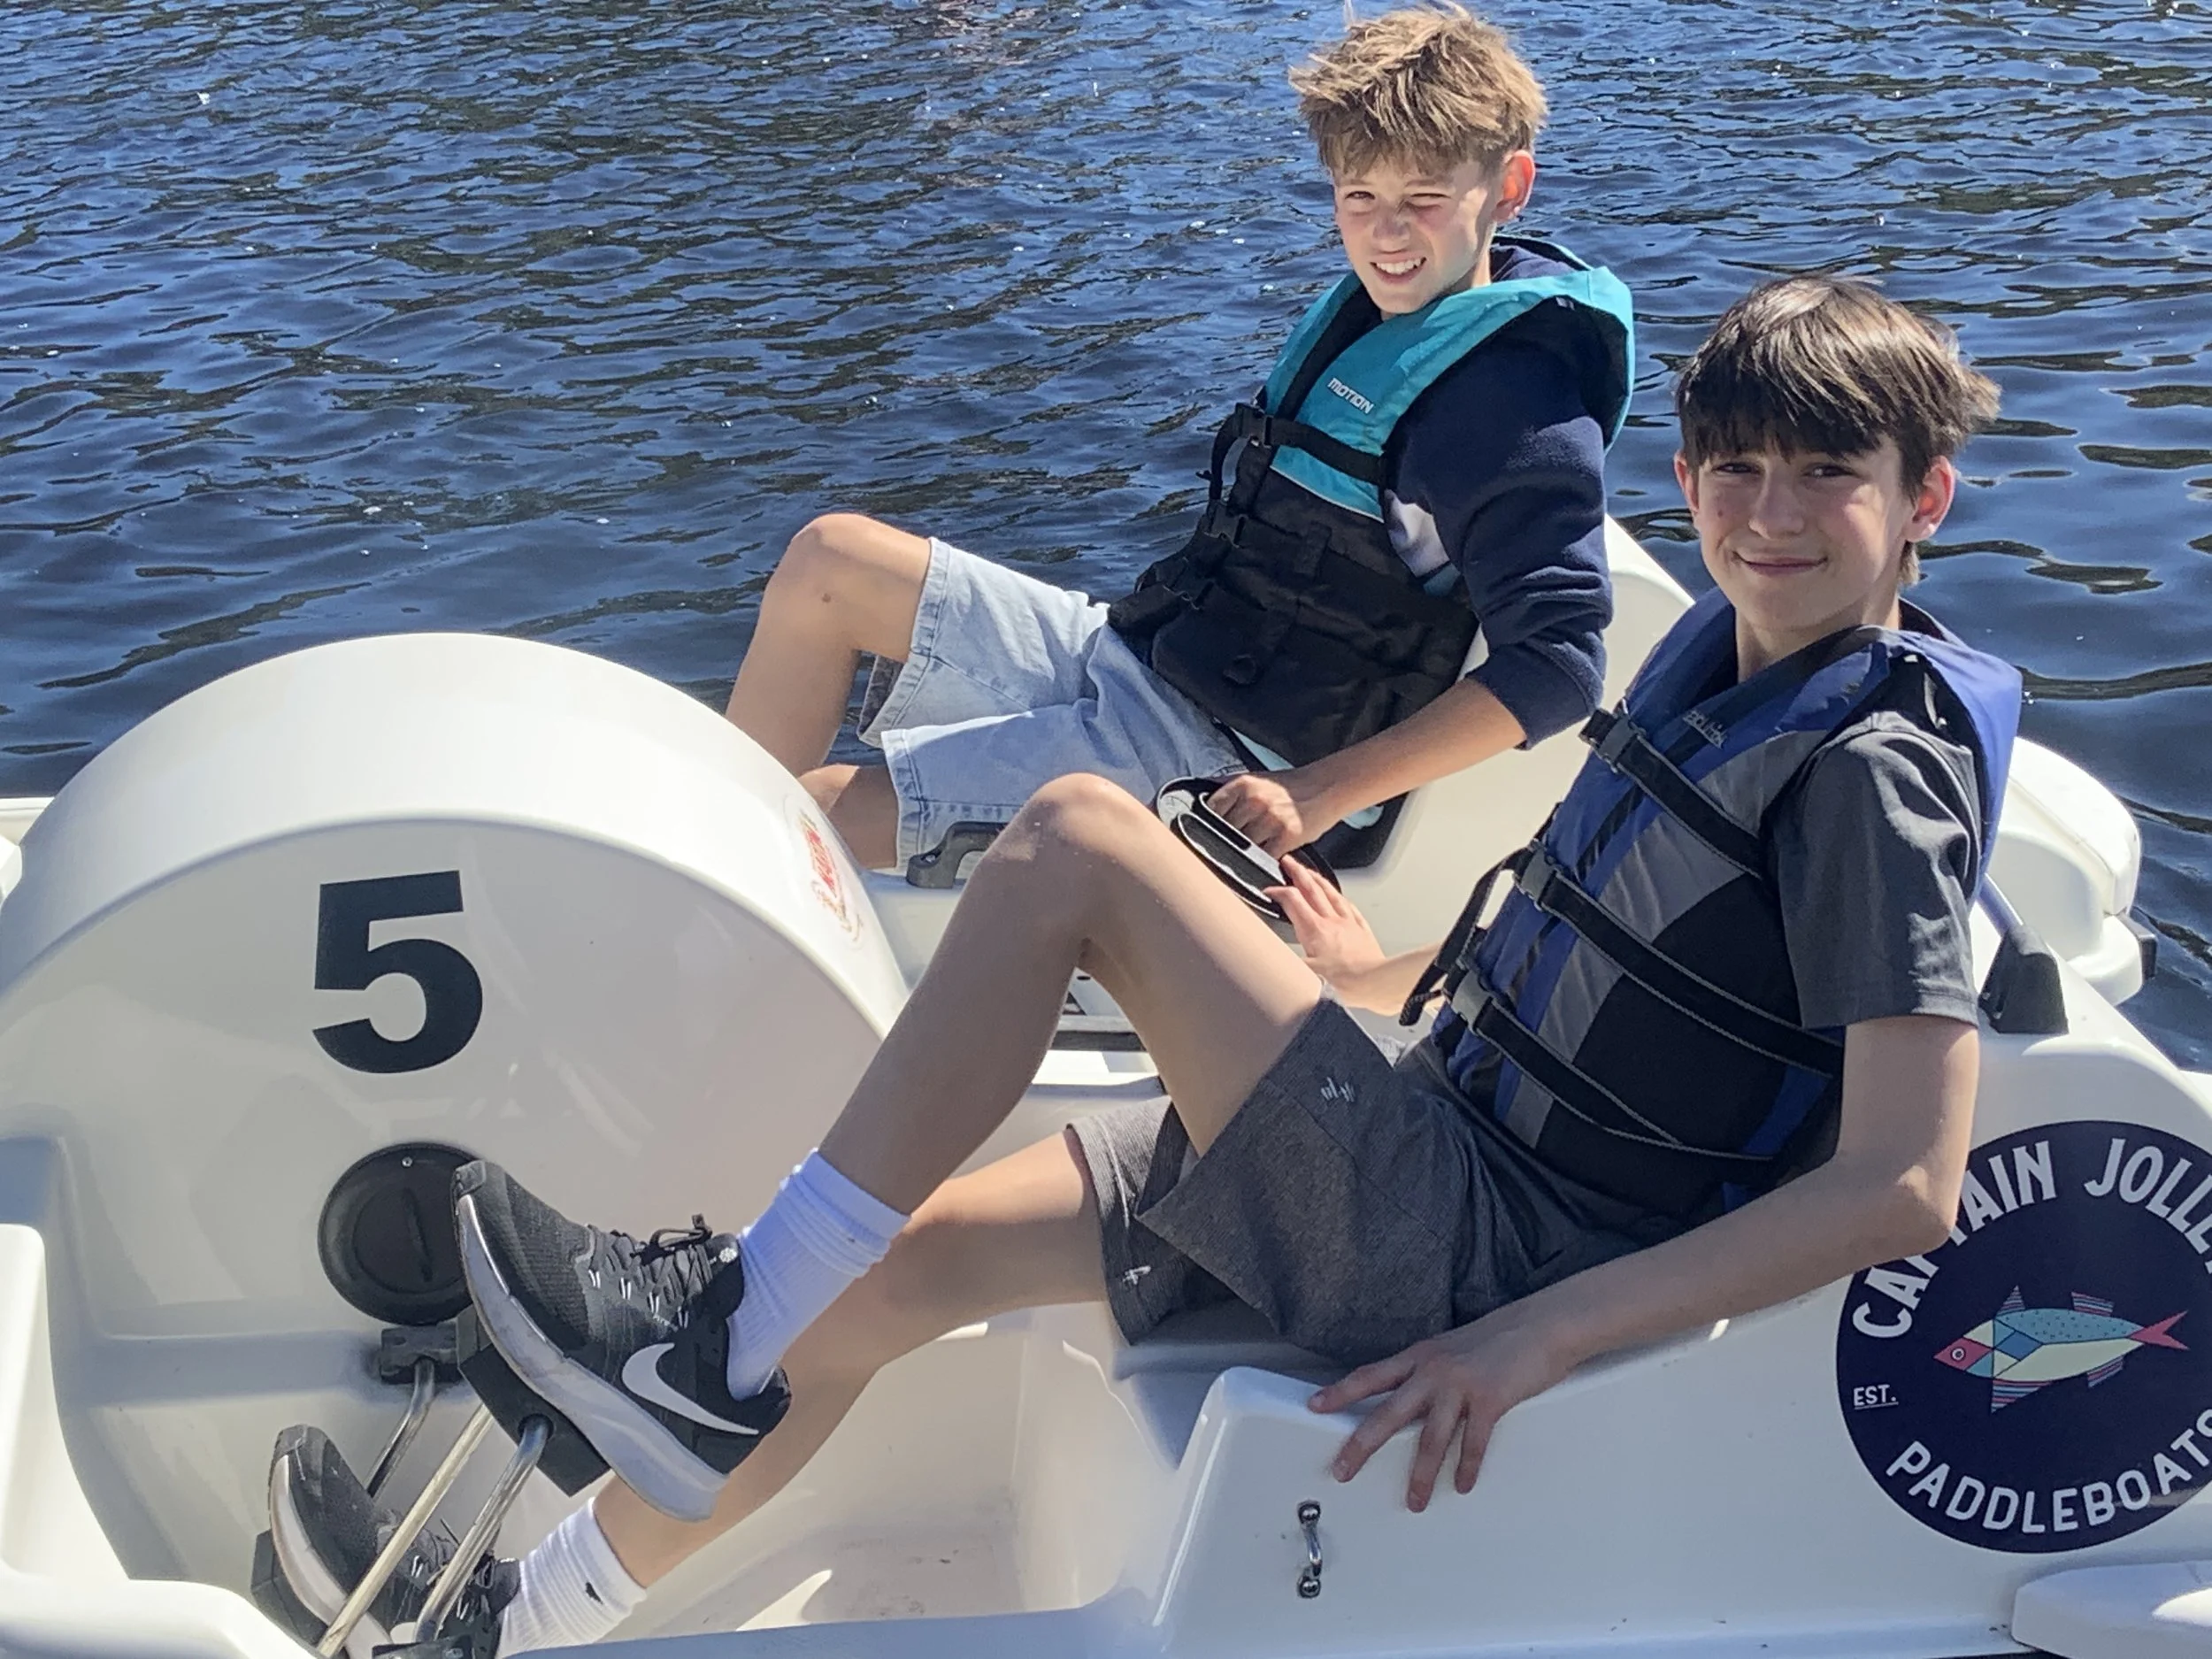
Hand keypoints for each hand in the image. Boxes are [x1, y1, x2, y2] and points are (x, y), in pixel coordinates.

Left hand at [1207, 767, 1343, 857]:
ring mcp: (1270, 819)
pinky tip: (1262, 859)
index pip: (1211, 809)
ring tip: (1246, 854)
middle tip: (1227, 848)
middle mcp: (1254, 800)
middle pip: (1225, 831)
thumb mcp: (1256, 778)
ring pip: (1242, 846)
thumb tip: (1199, 798)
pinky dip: (1261, 861)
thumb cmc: (1288, 786)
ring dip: (1243, 853)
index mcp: (1243, 784)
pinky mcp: (1286, 836)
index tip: (1206, 834)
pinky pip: (1264, 856)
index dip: (1207, 824)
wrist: (1325, 787)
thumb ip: (1229, 789)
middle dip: (1226, 841)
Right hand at [1271, 859, 1383, 990]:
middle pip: (1312, 889)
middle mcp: (1331, 921)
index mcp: (1314, 929)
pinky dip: (1343, 900)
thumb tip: (1270, 959)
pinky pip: (1351, 909)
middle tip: (1289, 862)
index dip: (1278, 891)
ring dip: (1319, 880)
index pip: (1292, 900)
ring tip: (1311, 873)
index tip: (1269, 889)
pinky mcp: (1362, 933)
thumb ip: (1285, 963)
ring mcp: (1349, 925)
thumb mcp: (1304, 975)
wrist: (1376, 983)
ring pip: (1332, 894)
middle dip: (1298, 872)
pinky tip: (1342, 899)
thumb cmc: (1346, 982)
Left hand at [1307, 1306, 1573, 1510]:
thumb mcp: (1451, 1349)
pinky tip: (1460, 1486)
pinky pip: (1472, 1442)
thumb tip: (1409, 1395)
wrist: (1540, 1326)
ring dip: (1419, 1475)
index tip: (1315, 1406)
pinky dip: (1466, 1468)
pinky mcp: (1490, 1400)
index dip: (1341, 1391)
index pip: (1370, 1375)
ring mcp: (1460, 1385)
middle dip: (1362, 1445)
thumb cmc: (1497, 1339)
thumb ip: (1428, 1371)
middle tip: (1342, 1470)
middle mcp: (1433, 1370)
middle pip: (1388, 1413)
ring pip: (1430, 1438)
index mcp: (1420, 1356)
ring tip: (1413, 1502)